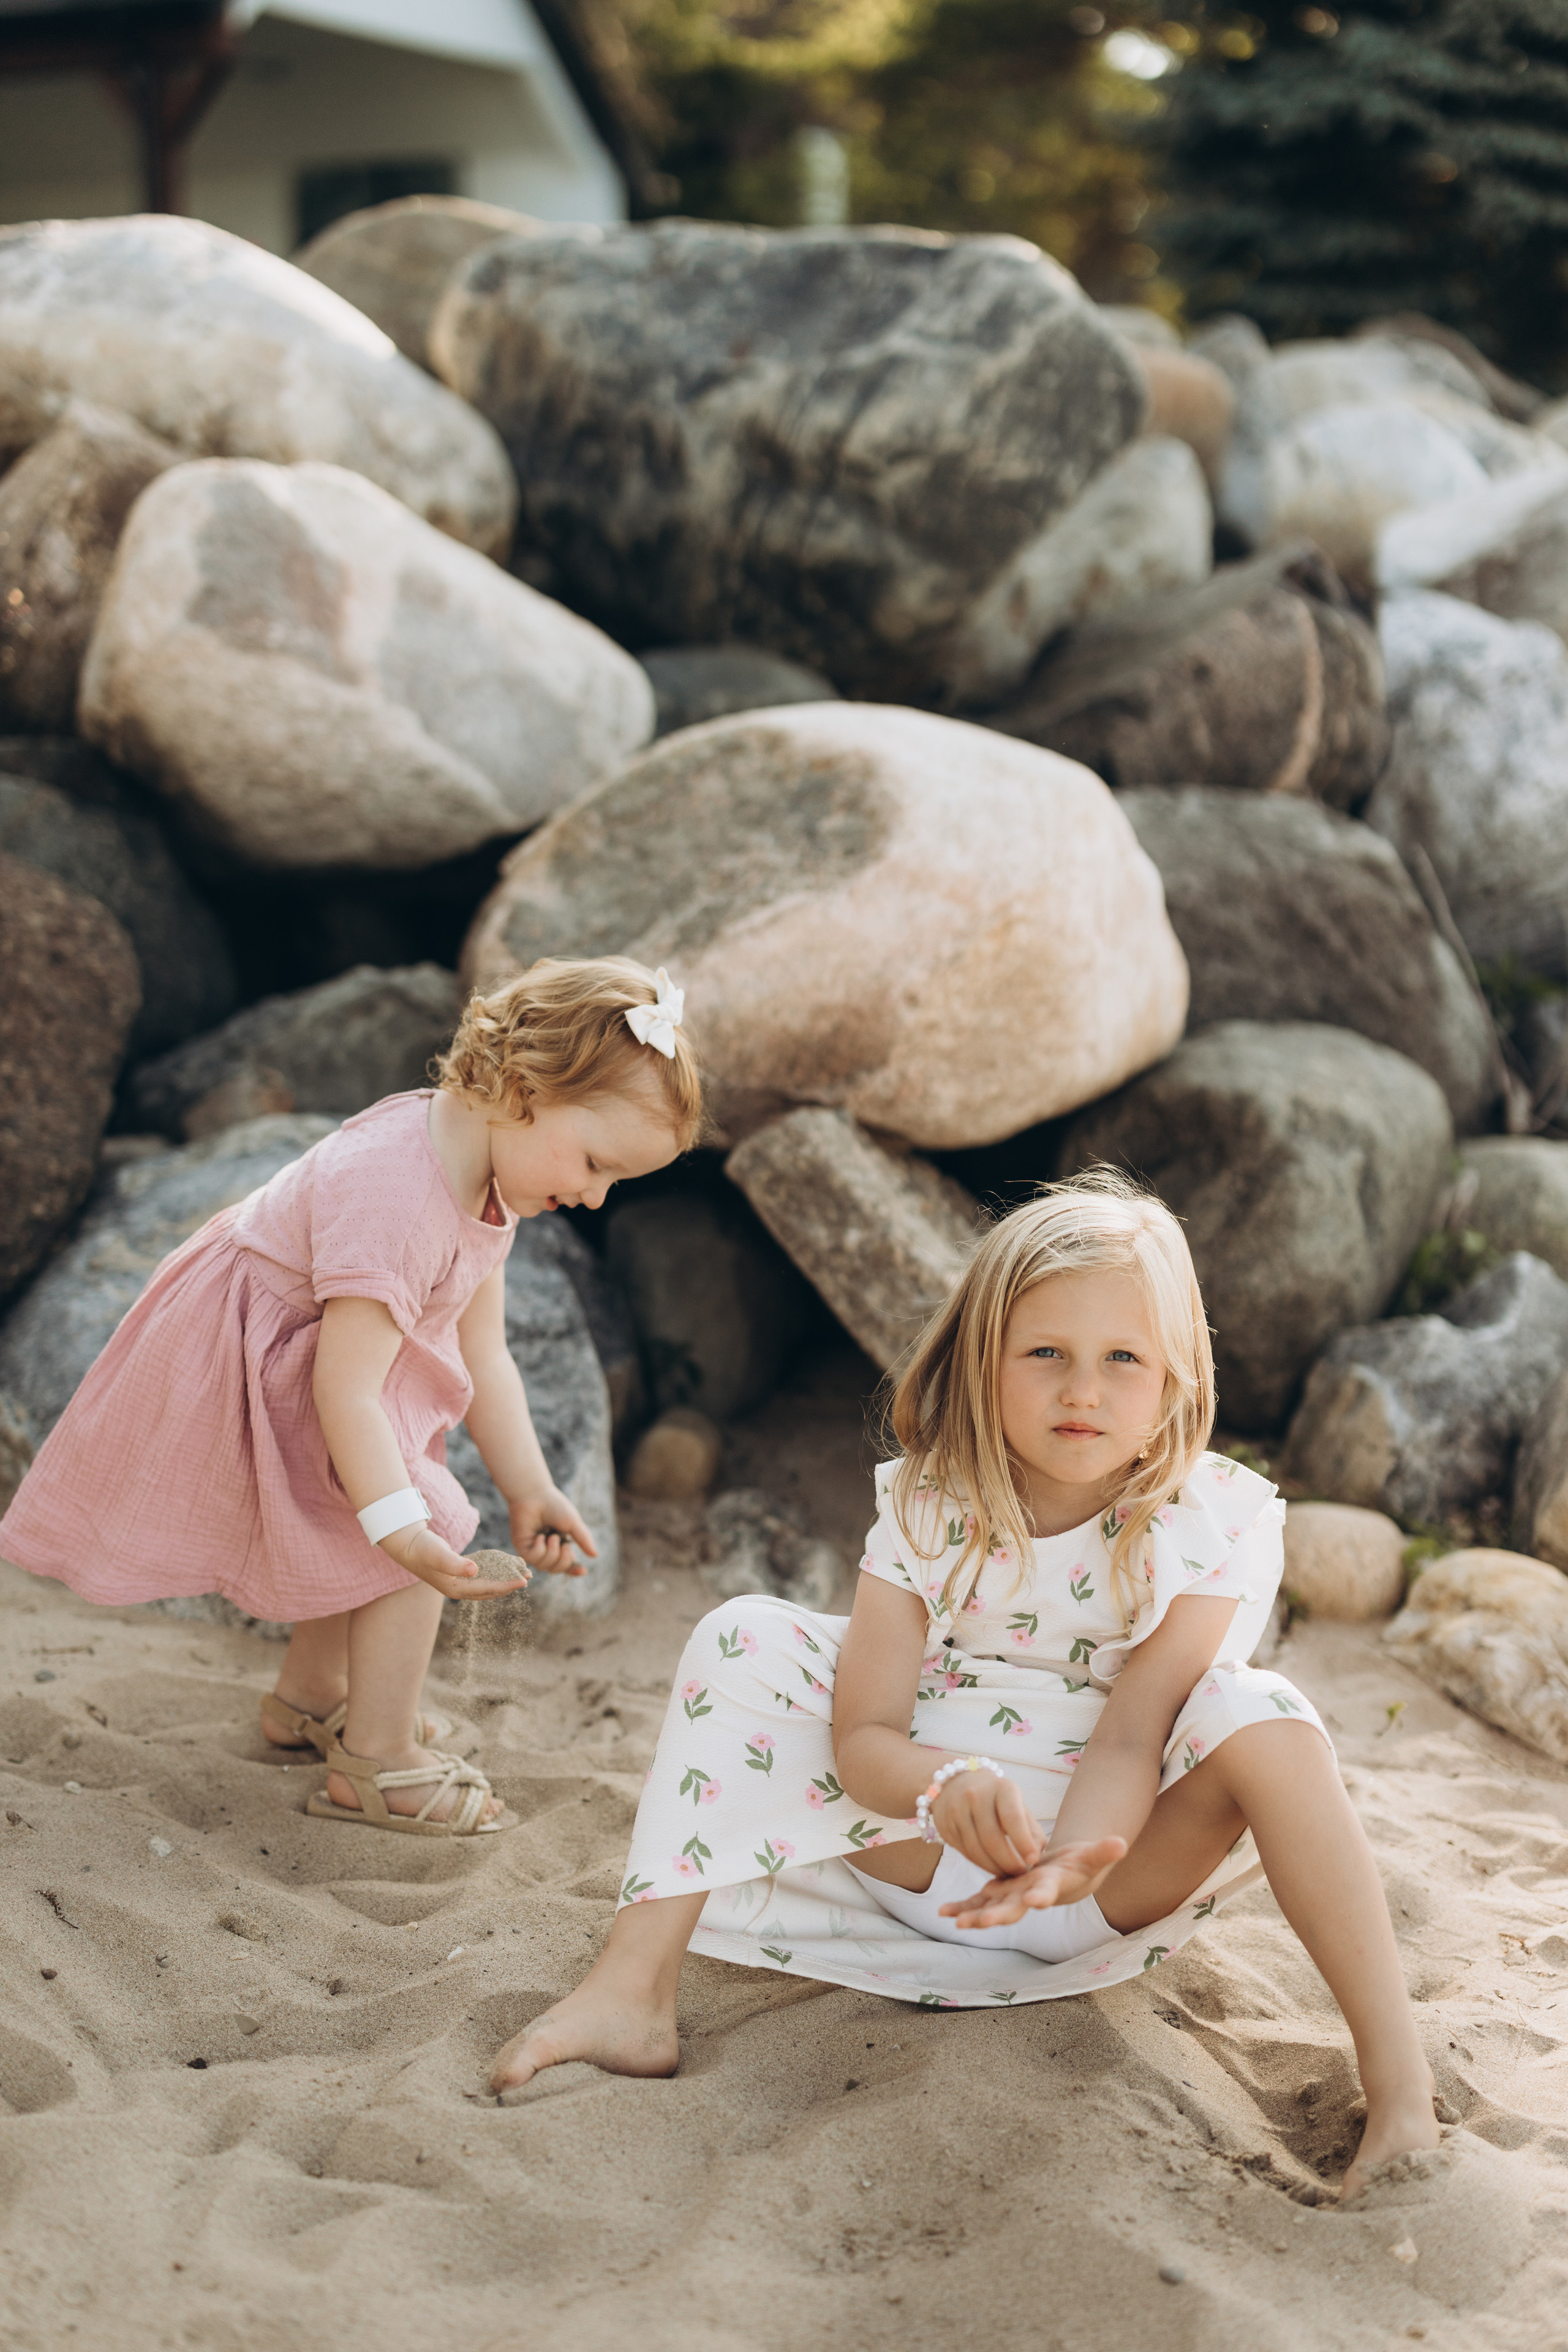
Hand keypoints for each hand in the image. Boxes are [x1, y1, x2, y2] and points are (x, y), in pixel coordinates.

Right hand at [380, 1522, 532, 1601]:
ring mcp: (459, 1582)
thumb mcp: (437, 1554)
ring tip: (522, 1572)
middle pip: (490, 1590)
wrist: (407, 1544)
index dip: (506, 1585)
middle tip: (529, 1577)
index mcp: (455, 1589)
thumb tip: (475, 1570)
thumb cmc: (422, 1548)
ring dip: (505, 1578)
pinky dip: (495, 1570)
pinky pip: (483, 1574)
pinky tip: (506, 1564)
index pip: (486, 1589)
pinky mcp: (460, 1573)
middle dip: (510, 1584)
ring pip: (488, 1583)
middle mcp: (458, 1589)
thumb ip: (454, 1563)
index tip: (523, 1581)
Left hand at [507, 1486, 597, 1577]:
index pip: (567, 1563)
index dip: (574, 1570)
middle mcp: (546, 1548)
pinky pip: (533, 1558)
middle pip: (557, 1568)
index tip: (583, 1570)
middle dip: (564, 1560)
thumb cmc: (554, 1506)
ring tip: (551, 1536)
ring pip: (545, 1566)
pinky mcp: (522, 1547)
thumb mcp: (573, 1523)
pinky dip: (540, 1548)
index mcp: (560, 1543)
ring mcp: (533, 1548)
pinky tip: (539, 1535)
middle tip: (565, 1545)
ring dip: (552, 1552)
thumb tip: (595, 1555)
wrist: (534, 1495)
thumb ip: (583, 1539)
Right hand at [930, 1768, 1045, 1880]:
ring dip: (994, 1868)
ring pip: (976, 1850)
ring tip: (1008, 1874)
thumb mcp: (1017, 1804)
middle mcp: (975, 1795)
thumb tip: (1035, 1858)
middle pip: (992, 1838)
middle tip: (1021, 1873)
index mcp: (1001, 1787)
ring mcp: (956, 1810)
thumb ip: (1030, 1829)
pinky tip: (992, 1867)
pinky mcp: (945, 1826)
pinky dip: (981, 1864)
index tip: (1033, 1860)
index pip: (1012, 1817)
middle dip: (1009, 1862)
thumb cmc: (995, 1798)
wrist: (956, 1782)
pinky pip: (965, 1852)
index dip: (1023, 1841)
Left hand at [939, 1835, 1127, 1931]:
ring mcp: (1011, 1897)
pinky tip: (943, 1911)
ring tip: (954, 1921)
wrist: (1064, 1877)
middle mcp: (1028, 1897)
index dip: (1043, 1897)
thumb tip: (1122, 1842)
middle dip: (997, 1916)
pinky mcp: (998, 1893)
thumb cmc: (1079, 1865)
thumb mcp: (1090, 1856)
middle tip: (982, 1923)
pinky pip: (977, 1902)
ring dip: (973, 1916)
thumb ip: (1103, 1851)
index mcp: (1050, 1887)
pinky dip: (961, 1908)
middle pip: (1013, 1909)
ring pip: (990, 1909)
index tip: (1036, 1901)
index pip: (1047, 1893)